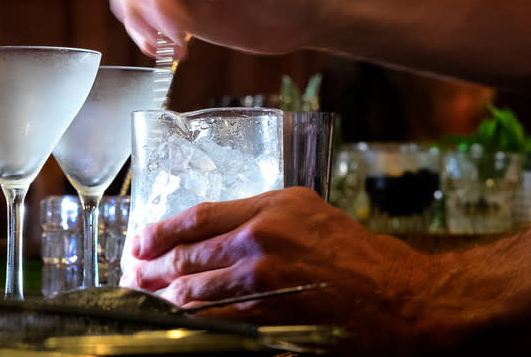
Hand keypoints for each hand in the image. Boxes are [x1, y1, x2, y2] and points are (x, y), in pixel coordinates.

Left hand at [120, 187, 435, 354]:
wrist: (397, 296)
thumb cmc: (355, 252)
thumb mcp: (307, 210)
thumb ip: (260, 213)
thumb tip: (213, 227)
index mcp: (270, 209)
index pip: (198, 217)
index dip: (161, 230)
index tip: (140, 240)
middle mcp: (262, 242)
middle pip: (188, 257)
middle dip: (152, 268)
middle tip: (133, 274)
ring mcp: (265, 284)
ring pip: (194, 292)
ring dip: (164, 298)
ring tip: (146, 299)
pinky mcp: (271, 319)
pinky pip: (217, 322)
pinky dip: (192, 322)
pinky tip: (178, 321)